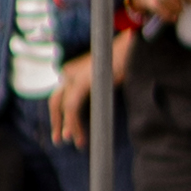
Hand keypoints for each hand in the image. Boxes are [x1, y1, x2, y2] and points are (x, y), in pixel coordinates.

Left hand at [49, 30, 134, 147]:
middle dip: (57, 122)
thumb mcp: (104, 78)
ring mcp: (75, 76)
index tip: (65, 132)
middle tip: (59, 140)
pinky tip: (78, 136)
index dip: (60, 115)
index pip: (60, 96)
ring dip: (68, 127)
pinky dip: (73, 123)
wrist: (134, 48)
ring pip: (64, 107)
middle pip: (55, 101)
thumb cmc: (124, 62)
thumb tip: (93, 110)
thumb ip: (94, 90)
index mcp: (73, 71)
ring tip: (74, 142)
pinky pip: (72, 107)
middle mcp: (69, 72)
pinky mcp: (83, 81)